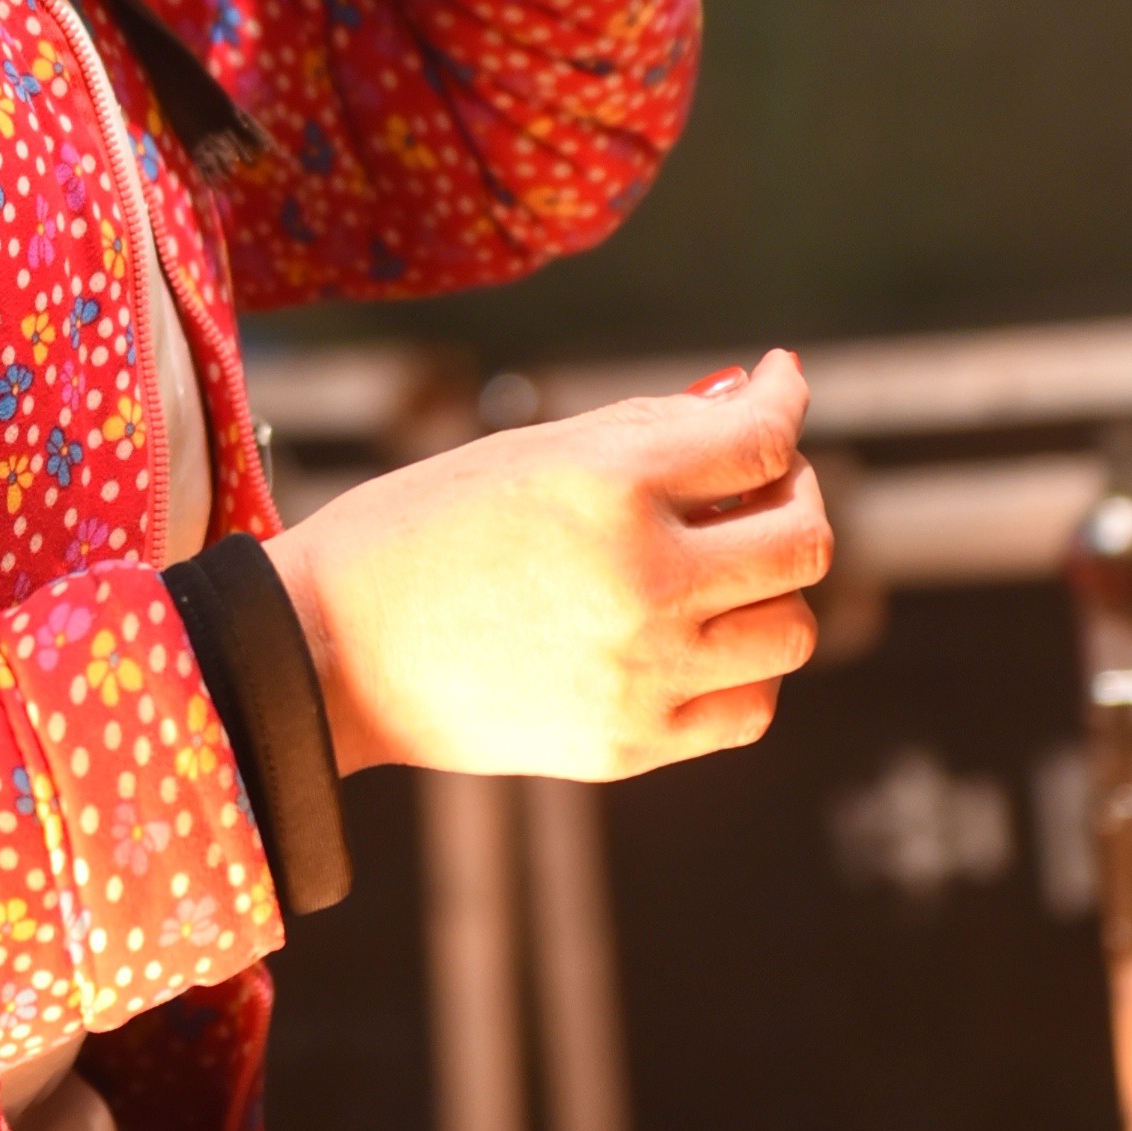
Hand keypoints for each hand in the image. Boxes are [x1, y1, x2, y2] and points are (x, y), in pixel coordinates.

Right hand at [262, 354, 827, 778]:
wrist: (329, 652)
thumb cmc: (424, 529)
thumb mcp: (531, 451)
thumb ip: (650, 429)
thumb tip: (755, 401)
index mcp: (608, 486)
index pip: (760, 438)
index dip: (783, 400)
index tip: (777, 385)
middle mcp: (641, 581)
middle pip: (802, 540)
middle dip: (794, 493)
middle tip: (762, 479)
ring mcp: (641, 673)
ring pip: (793, 630)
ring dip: (773, 588)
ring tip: (723, 566)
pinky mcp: (630, 745)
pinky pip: (749, 706)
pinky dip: (745, 667)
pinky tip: (700, 636)